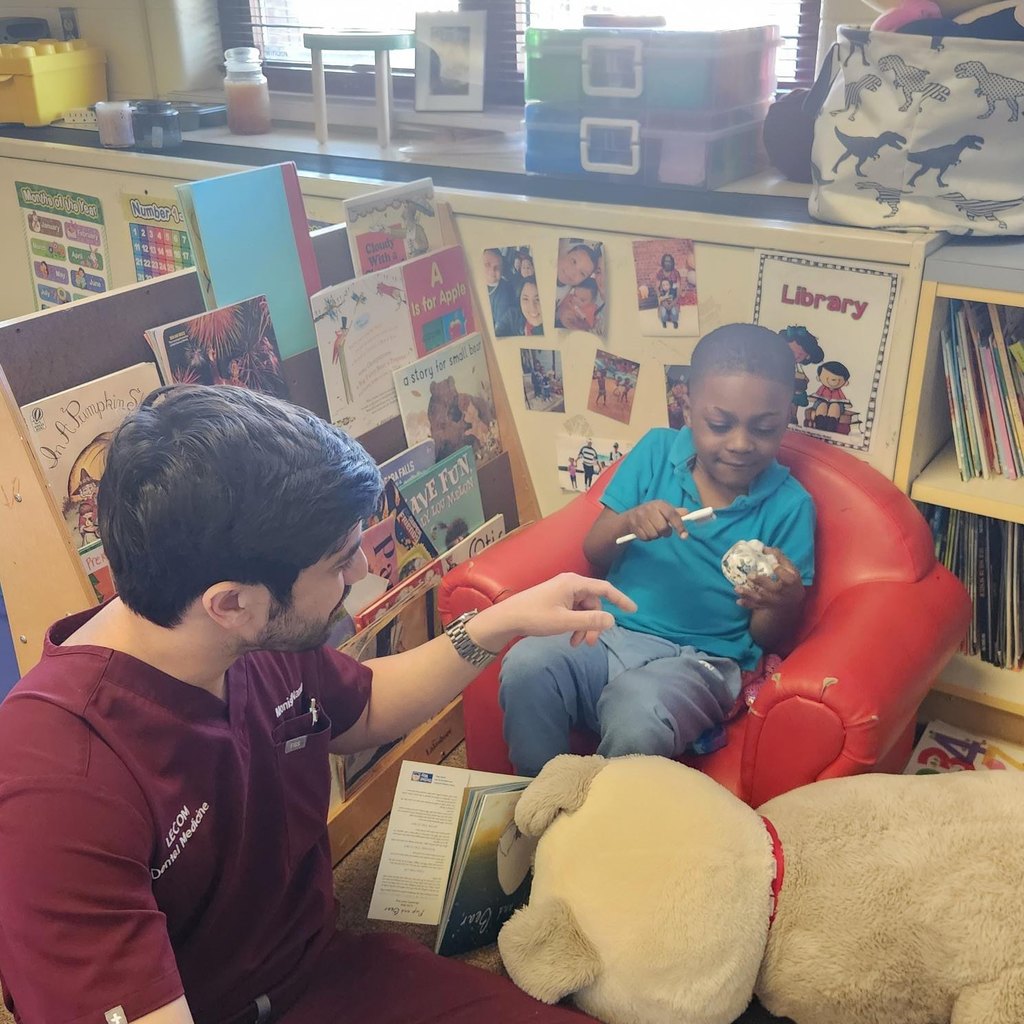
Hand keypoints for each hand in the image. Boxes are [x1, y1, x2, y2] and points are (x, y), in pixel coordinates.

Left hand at [470, 573, 636, 650]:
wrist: (507, 618)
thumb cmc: (535, 617)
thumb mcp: (565, 622)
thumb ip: (590, 621)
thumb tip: (612, 620)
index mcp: (574, 583)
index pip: (605, 588)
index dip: (621, 599)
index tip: (634, 610)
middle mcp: (570, 583)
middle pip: (594, 604)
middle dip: (594, 624)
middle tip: (588, 644)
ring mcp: (562, 591)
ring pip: (584, 610)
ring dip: (584, 627)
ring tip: (576, 644)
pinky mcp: (556, 600)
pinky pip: (574, 611)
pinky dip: (575, 625)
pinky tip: (569, 638)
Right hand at [622, 501, 688, 541]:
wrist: (630, 516)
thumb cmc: (652, 513)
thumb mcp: (663, 509)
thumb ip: (676, 512)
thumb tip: (688, 513)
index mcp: (659, 504)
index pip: (672, 514)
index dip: (679, 525)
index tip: (684, 535)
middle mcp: (649, 509)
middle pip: (663, 528)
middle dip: (666, 533)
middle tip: (664, 531)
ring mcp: (640, 518)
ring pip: (654, 535)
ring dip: (656, 536)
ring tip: (653, 530)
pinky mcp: (634, 527)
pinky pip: (646, 538)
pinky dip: (648, 538)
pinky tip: (646, 531)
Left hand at [734, 548, 803, 609]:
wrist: (792, 600)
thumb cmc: (790, 580)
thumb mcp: (790, 568)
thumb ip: (779, 557)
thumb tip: (765, 548)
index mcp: (790, 581)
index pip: (787, 577)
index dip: (780, 571)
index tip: (774, 565)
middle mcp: (782, 593)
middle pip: (772, 588)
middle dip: (760, 582)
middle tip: (750, 575)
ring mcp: (773, 601)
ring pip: (761, 598)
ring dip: (748, 594)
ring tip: (737, 588)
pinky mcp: (766, 606)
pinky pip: (756, 606)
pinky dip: (747, 604)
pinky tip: (738, 601)